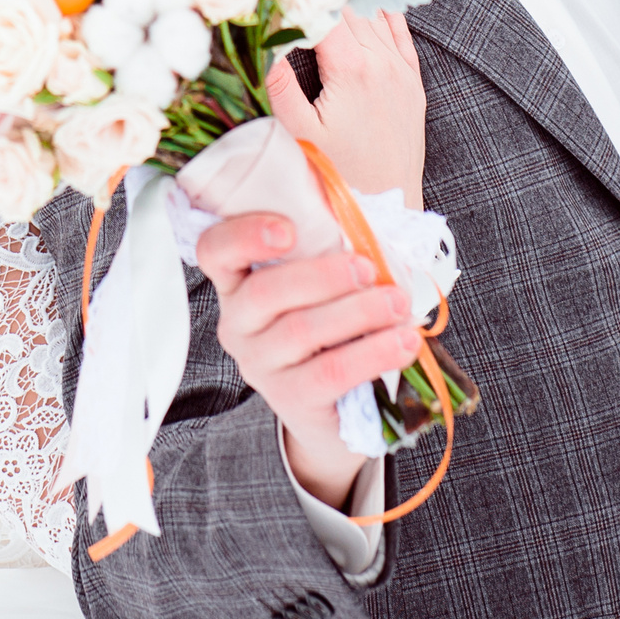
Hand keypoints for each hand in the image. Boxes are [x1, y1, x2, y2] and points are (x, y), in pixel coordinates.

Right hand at [195, 212, 422, 507]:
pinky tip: (404, 343)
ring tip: (399, 304)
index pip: (215, 251)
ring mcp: (260, 365)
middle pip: (264, 292)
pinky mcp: (290, 400)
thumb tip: (361, 213)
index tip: (288, 230)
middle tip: (369, 268)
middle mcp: (238, 324)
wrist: (339, 405)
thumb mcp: (325, 281)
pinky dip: (372, 354)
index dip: (244, 235)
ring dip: (359, 312)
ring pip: (301, 331)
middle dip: (322, 276)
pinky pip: (330, 373)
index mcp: (238, 283)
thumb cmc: (333, 325)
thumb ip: (329, 245)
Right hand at [265, 9, 426, 210]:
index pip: (325, 12)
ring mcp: (402, 73)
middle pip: (349, 11)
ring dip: (350, 9)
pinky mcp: (414, 87)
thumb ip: (280, 83)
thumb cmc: (340, 175)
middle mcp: (381, 63)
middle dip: (322, 0)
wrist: (389, 207)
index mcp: (352, 68)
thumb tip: (264, 43)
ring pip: (374, 20)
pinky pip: (402, 38)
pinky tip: (373, 11)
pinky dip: (386, 20)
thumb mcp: (299, 132)